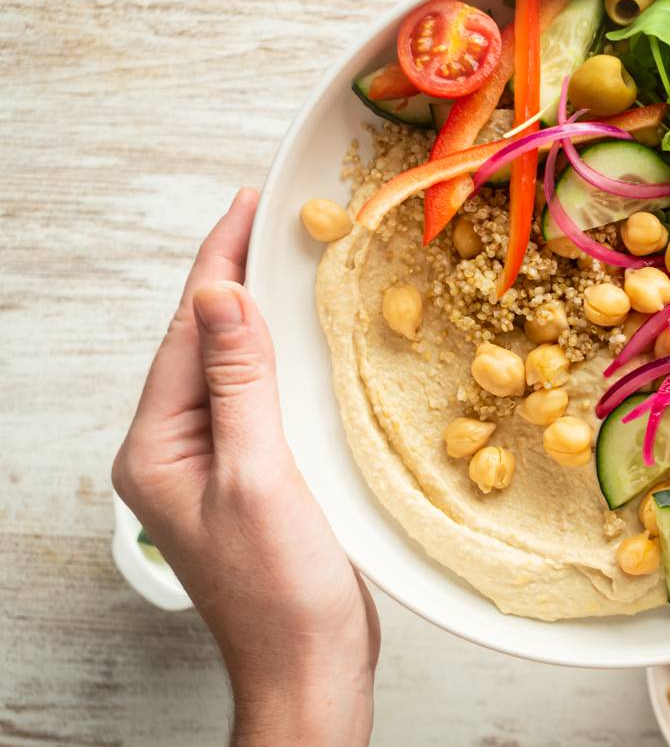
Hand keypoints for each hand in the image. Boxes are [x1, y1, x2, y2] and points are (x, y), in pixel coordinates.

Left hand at [113, 189, 378, 744]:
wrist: (309, 666)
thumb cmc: (279, 589)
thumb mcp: (257, 475)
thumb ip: (237, 382)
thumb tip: (217, 295)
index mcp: (158, 446)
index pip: (186, 333)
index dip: (217, 263)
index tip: (247, 206)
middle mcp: (176, 450)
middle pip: (201, 343)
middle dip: (233, 278)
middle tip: (269, 219)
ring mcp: (213, 465)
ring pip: (230, 368)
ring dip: (255, 316)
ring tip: (284, 262)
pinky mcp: (252, 478)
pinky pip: (257, 398)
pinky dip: (278, 359)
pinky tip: (299, 341)